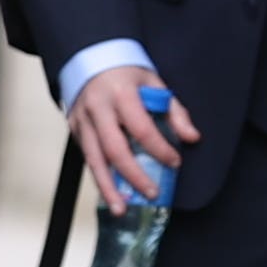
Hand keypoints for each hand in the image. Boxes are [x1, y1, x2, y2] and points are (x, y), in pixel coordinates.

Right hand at [67, 64, 198, 211]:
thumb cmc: (126, 73)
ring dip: (108, 188)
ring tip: (121, 209)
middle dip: (134, 175)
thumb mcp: (154, 82)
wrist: (90, 57)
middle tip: (152, 193)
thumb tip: (192, 138)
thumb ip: (174, 111)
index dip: (159, 148)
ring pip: (94, 160)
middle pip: (114, 149)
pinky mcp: (74, 129)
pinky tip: (111, 195)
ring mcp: (82, 120)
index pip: (141, 127)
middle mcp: (98, 108)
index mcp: (121, 93)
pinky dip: (99, 178)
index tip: (175, 162)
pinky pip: (87, 158)